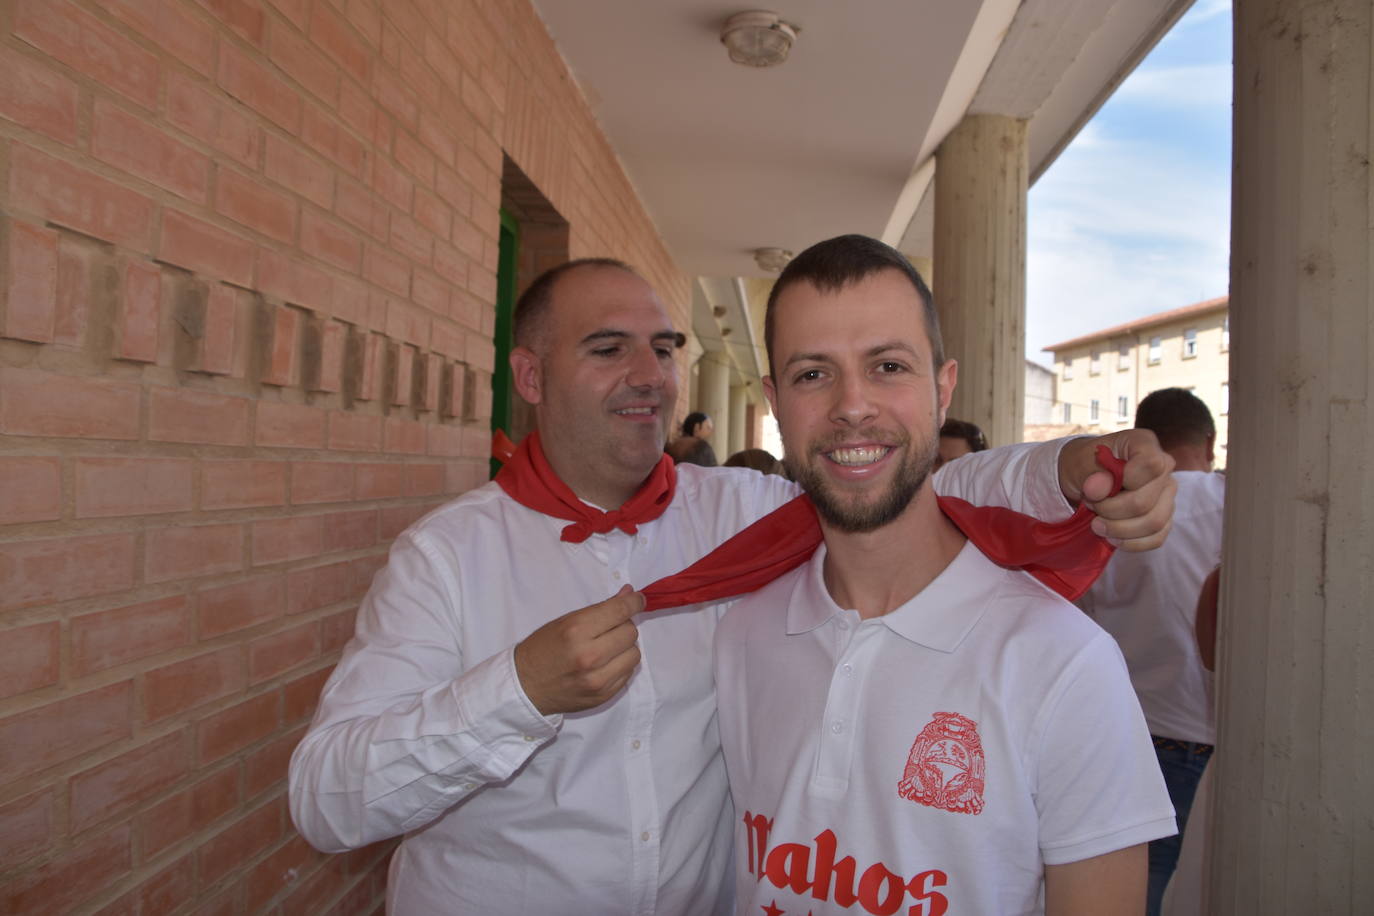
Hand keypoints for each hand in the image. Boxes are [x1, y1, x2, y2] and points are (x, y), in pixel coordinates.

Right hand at [514, 586, 643, 715]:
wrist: (526, 686)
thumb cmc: (543, 648)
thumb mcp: (566, 621)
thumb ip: (599, 609)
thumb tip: (629, 594)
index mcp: (576, 631)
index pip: (619, 611)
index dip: (634, 602)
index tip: (638, 599)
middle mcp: (589, 656)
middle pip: (630, 632)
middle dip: (624, 626)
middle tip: (610, 628)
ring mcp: (597, 679)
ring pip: (634, 654)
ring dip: (625, 647)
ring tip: (608, 648)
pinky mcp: (603, 695)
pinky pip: (628, 673)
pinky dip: (621, 665)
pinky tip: (605, 664)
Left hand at [1059, 430, 1175, 551]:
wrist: (1084, 480)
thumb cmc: (1084, 466)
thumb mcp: (1080, 463)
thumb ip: (1091, 473)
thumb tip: (1099, 489)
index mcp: (1144, 444)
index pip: (1151, 465)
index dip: (1124, 481)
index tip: (1094, 487)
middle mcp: (1164, 467)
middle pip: (1145, 502)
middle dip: (1110, 510)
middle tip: (1090, 505)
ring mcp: (1167, 494)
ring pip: (1153, 523)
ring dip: (1118, 529)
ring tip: (1096, 524)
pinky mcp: (1165, 517)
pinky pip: (1157, 538)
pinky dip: (1130, 542)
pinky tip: (1112, 537)